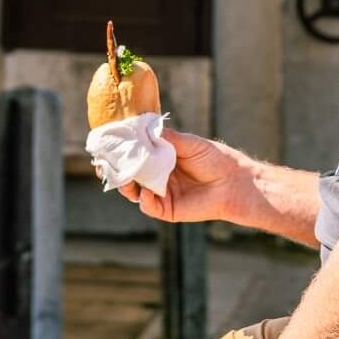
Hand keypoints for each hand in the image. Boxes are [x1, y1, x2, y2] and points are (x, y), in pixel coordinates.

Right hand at [119, 129, 254, 224]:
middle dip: (115, 170)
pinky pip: (149, 207)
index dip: (119, 152)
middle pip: (129, 174)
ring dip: (126, 185)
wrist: (234, 182)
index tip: (106, 146)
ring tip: (123, 178)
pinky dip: (144, 200)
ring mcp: (161, 193)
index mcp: (160, 158)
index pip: (134, 155)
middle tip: (104, 165)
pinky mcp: (168, 210)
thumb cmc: (214, 159)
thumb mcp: (188, 142)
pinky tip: (144, 193)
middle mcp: (157, 176)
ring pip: (134, 191)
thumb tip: (142, 128)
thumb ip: (165, 137)